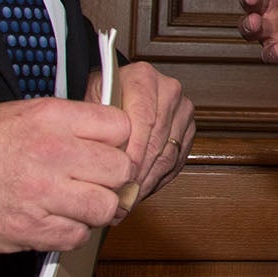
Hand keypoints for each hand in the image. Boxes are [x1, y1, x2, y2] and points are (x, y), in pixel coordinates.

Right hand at [0, 98, 134, 253]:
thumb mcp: (18, 114)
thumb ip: (64, 126)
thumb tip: (102, 141)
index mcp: (51, 117)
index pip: (121, 129)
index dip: (117, 144)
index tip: (105, 152)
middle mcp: (53, 152)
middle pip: (120, 171)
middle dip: (111, 181)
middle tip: (93, 184)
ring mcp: (42, 193)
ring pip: (105, 208)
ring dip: (93, 211)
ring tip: (71, 206)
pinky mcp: (28, 230)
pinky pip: (76, 237)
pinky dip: (68, 234)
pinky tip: (50, 223)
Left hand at [87, 59, 194, 215]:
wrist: (117, 91)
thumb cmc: (100, 96)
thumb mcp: (89, 102)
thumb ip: (96, 125)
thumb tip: (102, 159)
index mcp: (144, 78)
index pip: (144, 120)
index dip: (133, 152)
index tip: (120, 176)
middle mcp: (168, 90)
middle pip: (157, 140)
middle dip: (139, 173)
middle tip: (121, 195)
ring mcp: (182, 110)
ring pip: (169, 154)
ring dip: (148, 181)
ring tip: (129, 199)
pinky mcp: (188, 130)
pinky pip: (177, 161)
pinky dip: (159, 179)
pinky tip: (141, 189)